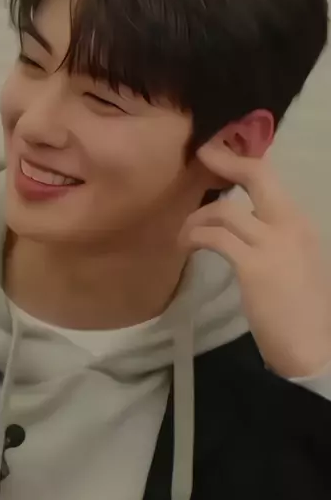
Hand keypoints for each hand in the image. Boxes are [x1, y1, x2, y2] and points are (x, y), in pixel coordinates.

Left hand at [179, 143, 330, 378]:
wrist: (314, 347)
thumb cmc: (303, 310)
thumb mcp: (294, 263)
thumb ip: (273, 240)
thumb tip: (242, 226)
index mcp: (300, 224)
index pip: (272, 179)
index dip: (243, 161)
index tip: (219, 152)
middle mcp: (290, 226)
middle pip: (258, 175)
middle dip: (226, 161)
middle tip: (203, 156)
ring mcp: (273, 244)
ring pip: (225, 211)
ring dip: (197, 218)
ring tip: (184, 234)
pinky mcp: (253, 267)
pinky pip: (215, 238)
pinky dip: (195, 237)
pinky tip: (186, 246)